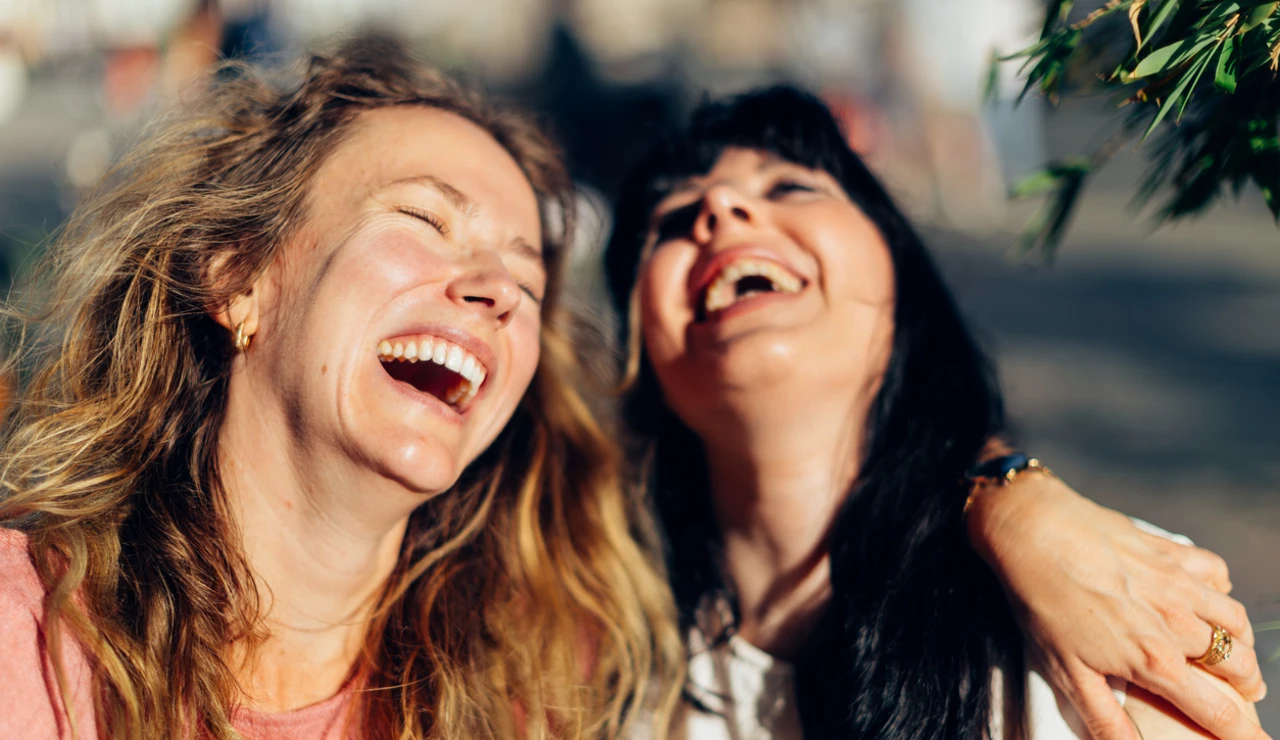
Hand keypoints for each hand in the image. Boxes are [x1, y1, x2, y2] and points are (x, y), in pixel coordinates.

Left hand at [966, 472, 1268, 739]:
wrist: (1033, 531)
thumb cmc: (1042, 604)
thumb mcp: (1066, 672)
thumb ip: (1105, 719)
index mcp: (1155, 660)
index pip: (1217, 711)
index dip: (1245, 735)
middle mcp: (1178, 623)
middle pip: (1239, 666)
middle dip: (1247, 688)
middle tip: (1242, 697)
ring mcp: (1177, 583)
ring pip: (1234, 620)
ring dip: (1239, 643)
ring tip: (1232, 655)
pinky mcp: (1168, 551)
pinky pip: (1214, 571)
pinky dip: (1220, 588)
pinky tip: (1207, 595)